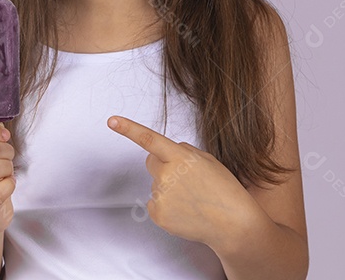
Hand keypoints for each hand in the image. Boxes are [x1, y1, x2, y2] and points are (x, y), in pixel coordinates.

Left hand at [107, 115, 256, 249]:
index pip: (150, 139)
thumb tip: (168, 151)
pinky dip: (167, 206)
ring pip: (156, 184)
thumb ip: (184, 152)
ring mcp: (160, 196)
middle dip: (163, 166)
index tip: (112, 121)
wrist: (233, 224)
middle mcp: (167, 175)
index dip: (128, 129)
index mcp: (180, 157)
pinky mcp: (158, 214)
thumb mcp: (208, 160)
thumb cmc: (224, 190)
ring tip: (193, 198)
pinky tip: (185, 211)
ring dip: (169, 188)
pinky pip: (155, 203)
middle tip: (186, 179)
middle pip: (151, 162)